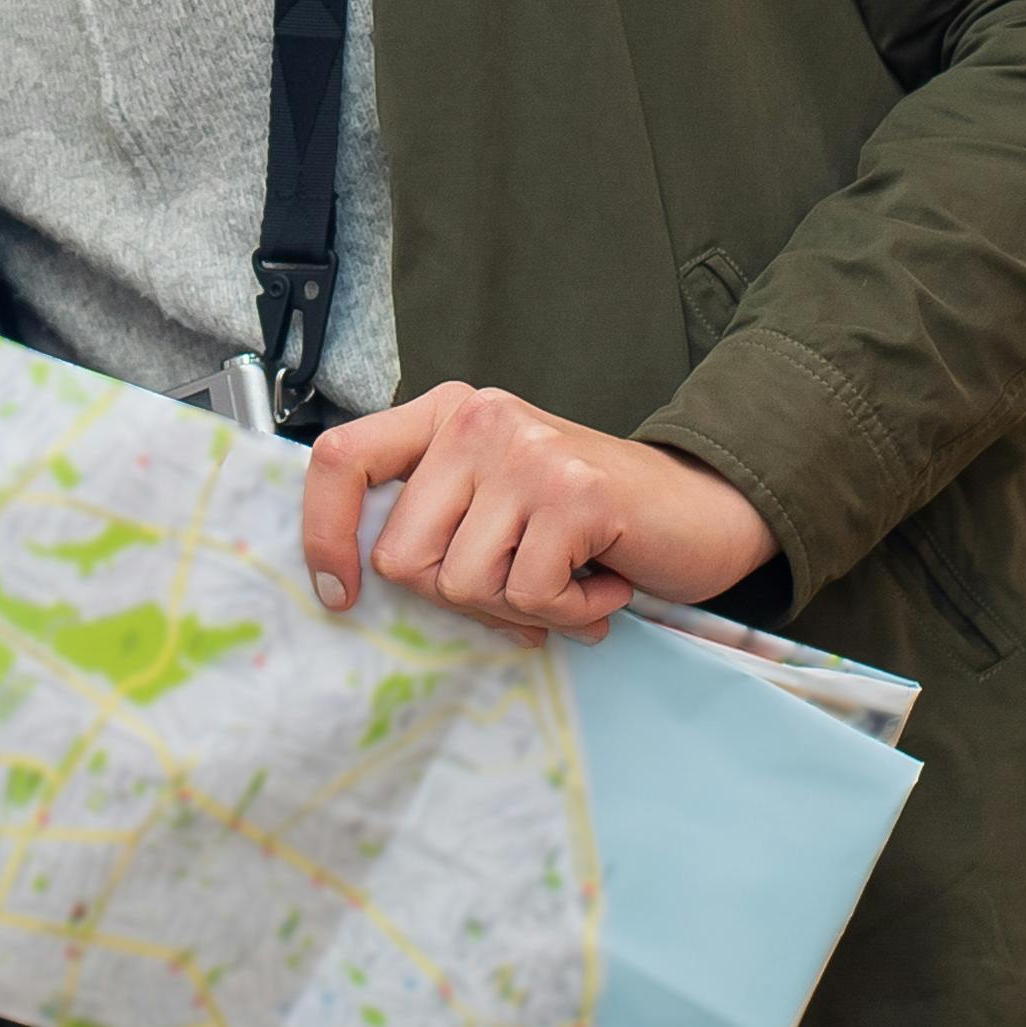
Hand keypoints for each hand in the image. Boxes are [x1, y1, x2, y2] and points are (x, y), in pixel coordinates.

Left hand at [298, 386, 774, 639]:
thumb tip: (356, 587)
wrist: (702, 509)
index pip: (340, 460)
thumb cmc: (589, 522)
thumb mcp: (496, 504)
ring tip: (567, 578)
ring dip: (519, 607)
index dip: (323, 535)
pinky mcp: (573, 492)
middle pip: (402, 555)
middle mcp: (477, 419)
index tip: (340, 594)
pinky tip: (602, 583)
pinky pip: (527, 595)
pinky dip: (568, 612)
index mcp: (445, 415)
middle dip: (458, 596)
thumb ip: (434, 525)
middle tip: (520, 586)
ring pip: (462, 584)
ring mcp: (525, 452)